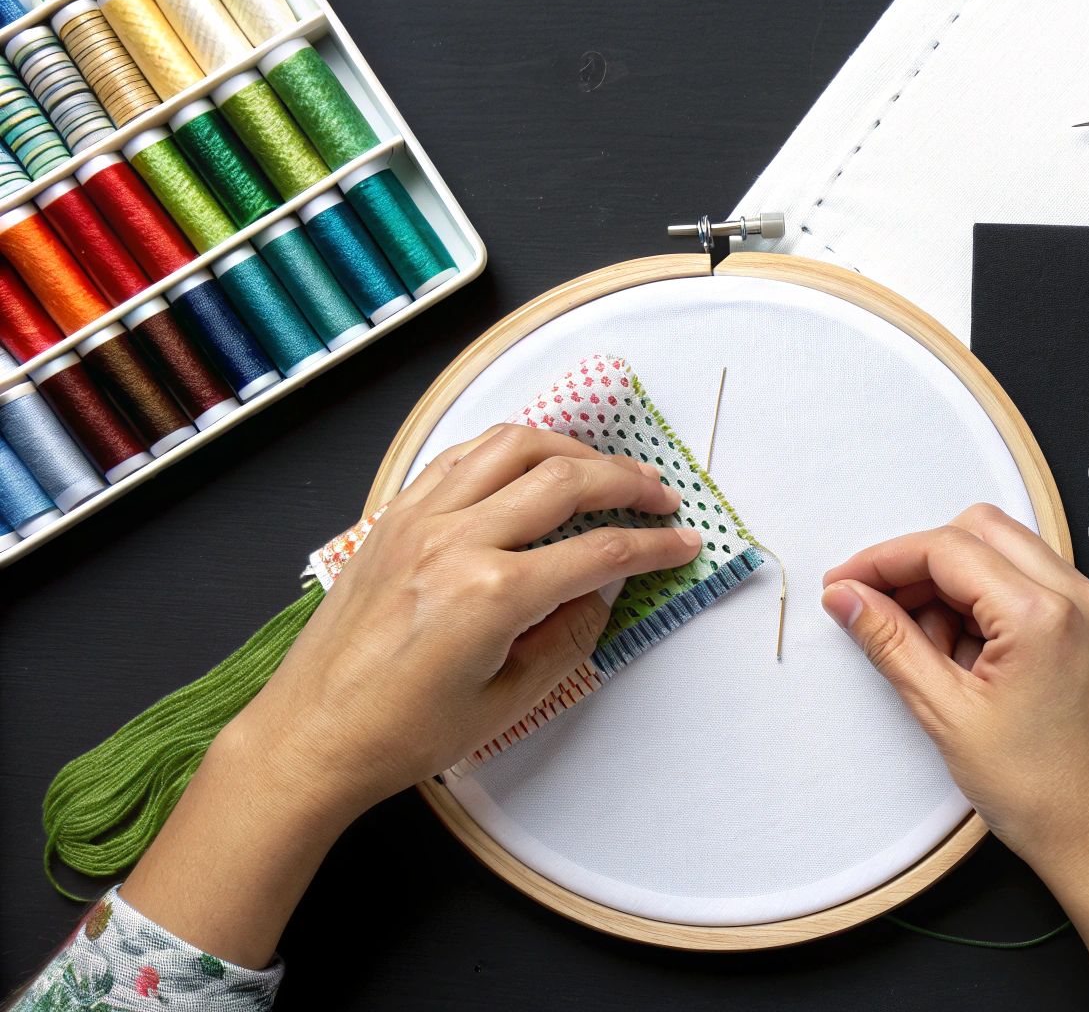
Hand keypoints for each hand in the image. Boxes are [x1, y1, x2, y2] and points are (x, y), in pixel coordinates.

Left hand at [234, 422, 702, 816]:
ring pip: (511, 446)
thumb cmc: (400, 734)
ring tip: (604, 468)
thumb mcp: (506, 704)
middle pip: (564, 480)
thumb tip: (599, 595)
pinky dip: (507, 450)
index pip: (599, 552)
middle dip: (626, 481)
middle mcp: (455, 542)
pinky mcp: (392, 518)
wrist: (310, 735)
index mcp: (491, 595)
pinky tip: (531, 465)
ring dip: (570, 448)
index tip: (684, 543)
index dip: (654, 545)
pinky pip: (460, 457)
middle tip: (661, 495)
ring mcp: (418, 521)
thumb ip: (566, 640)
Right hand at [819, 502, 1088, 880]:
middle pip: (981, 532)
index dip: (883, 560)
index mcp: (1044, 614)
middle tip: (880, 609)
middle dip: (921, 563)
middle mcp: (1081, 599)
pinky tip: (969, 662)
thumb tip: (849, 599)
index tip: (846, 583)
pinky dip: (991, 606)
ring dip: (956, 586)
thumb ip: (891, 644)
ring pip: (1009, 555)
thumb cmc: (1048, 797)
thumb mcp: (948, 716)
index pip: (946, 547)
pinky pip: (1036, 588)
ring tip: (932, 655)